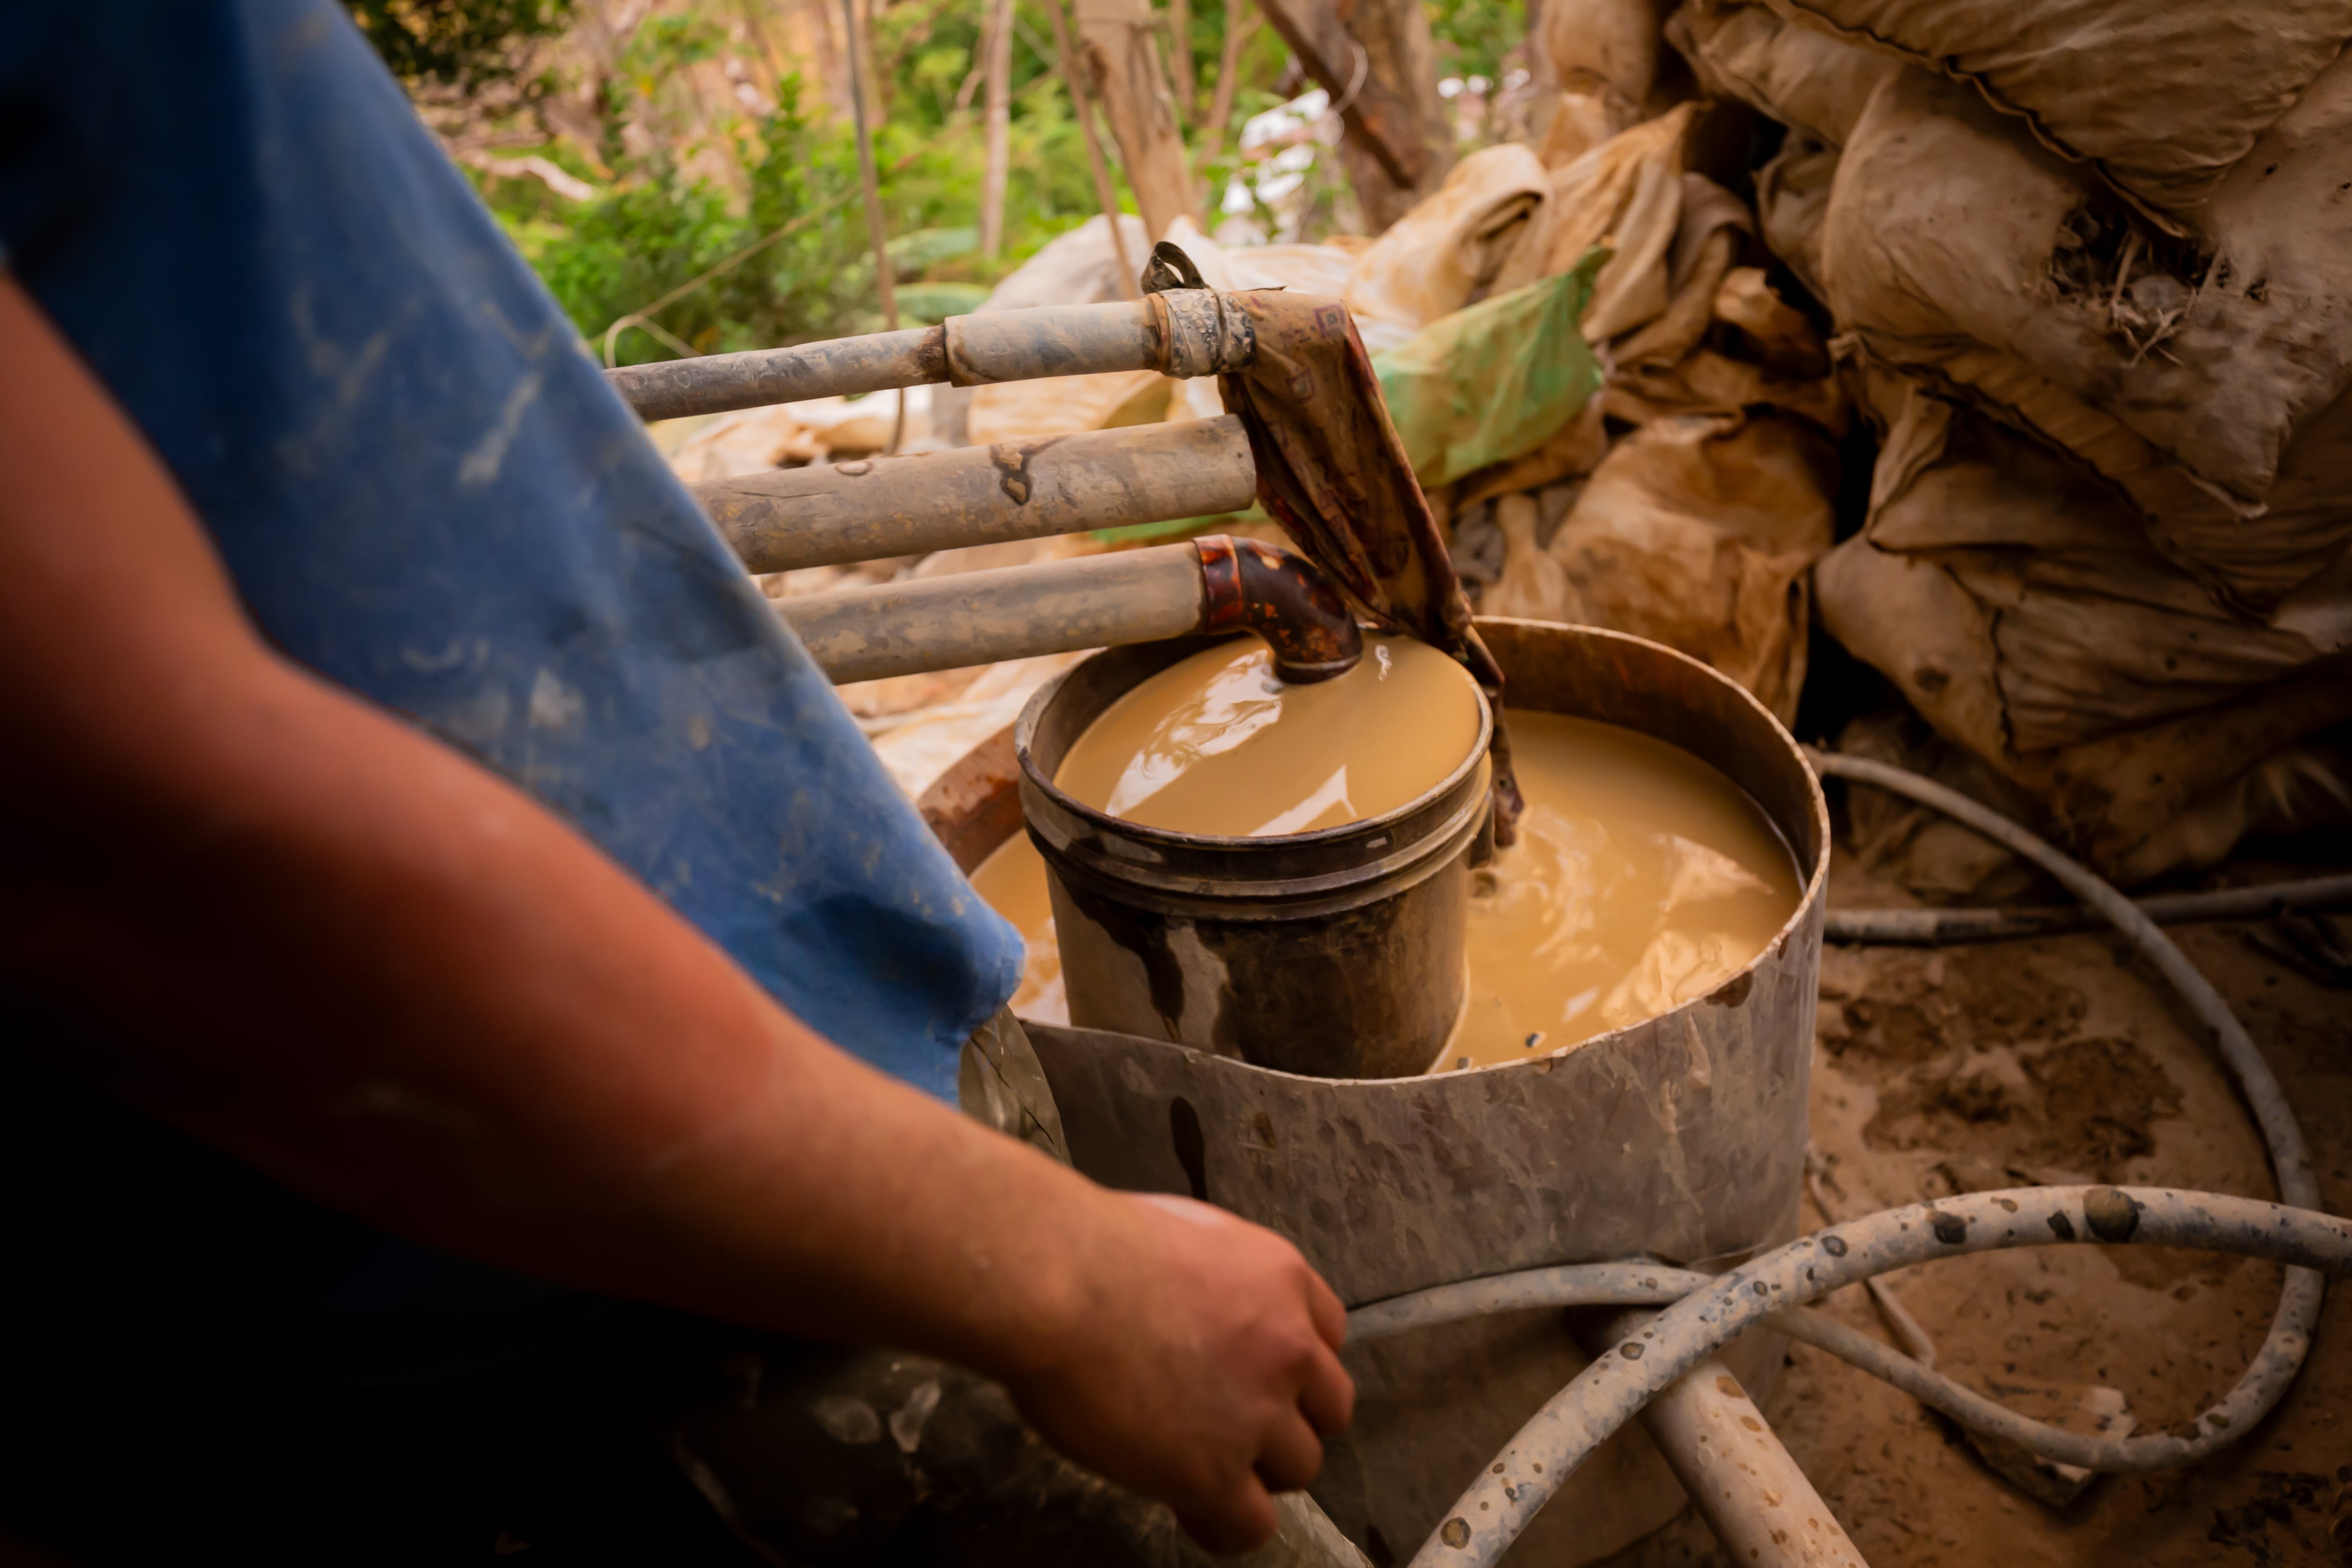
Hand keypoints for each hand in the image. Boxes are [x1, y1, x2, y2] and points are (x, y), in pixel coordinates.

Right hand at [1001, 1191, 1354, 1550]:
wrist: (1055, 1284)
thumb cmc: (1090, 1246)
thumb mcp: (1184, 1229)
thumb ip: (1217, 1277)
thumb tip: (1200, 1302)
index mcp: (1280, 1279)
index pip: (1328, 1336)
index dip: (1292, 1364)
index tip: (1257, 1376)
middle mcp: (1287, 1347)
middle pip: (1327, 1407)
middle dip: (1286, 1420)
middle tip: (1229, 1423)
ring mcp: (1257, 1414)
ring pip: (1299, 1467)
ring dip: (1256, 1471)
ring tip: (1199, 1465)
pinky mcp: (1215, 1474)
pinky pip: (1252, 1525)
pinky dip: (1224, 1523)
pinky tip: (1187, 1506)